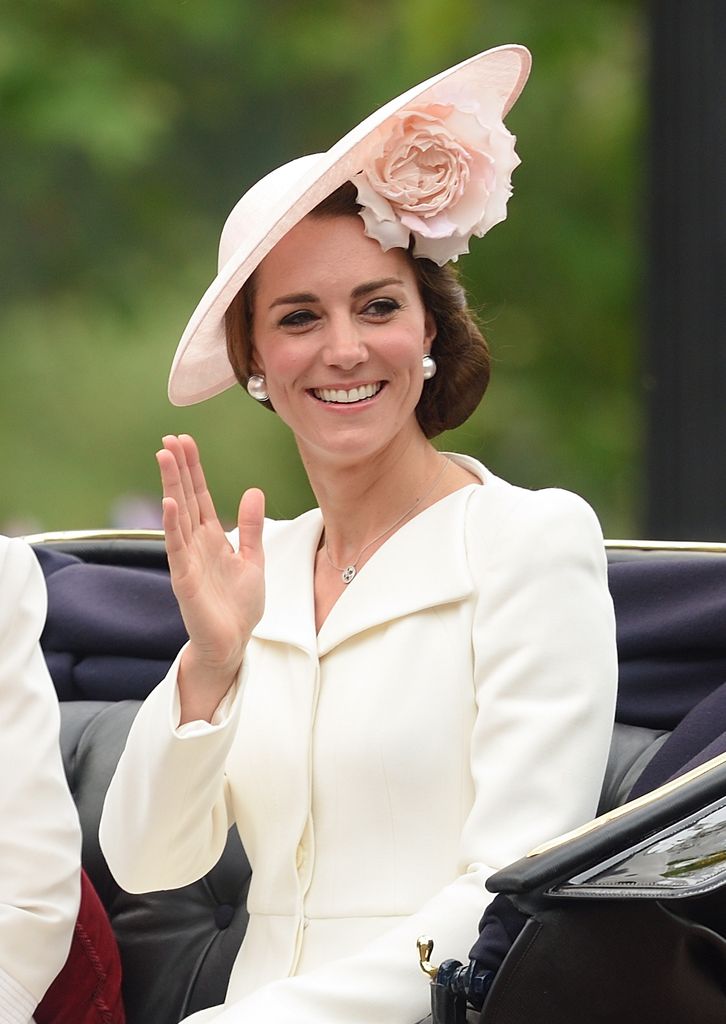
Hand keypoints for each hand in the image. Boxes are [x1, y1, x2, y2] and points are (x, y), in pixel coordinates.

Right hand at [157, 434, 264, 720]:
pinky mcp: (185, 580)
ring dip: (171, 486)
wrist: (233, 643)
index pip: (200, 495)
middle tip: (169, 439)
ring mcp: (188, 561)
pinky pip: (177, 549)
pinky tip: (169, 504)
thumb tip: (253, 491)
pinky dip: (173, 526)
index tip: (184, 441)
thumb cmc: (239, 605)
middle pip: (185, 498)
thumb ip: (252, 527)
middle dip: (178, 469)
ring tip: (164, 457)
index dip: (193, 469)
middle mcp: (196, 544)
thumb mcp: (252, 559)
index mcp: (212, 538)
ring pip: (178, 516)